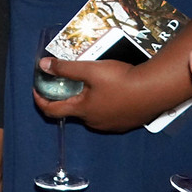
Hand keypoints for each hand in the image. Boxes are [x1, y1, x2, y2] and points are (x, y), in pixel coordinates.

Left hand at [35, 56, 168, 133]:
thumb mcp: (91, 69)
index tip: (36, 90)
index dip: (40, 100)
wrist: (155, 90)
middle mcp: (94, 122)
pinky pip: (108, 115)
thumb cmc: (122, 79)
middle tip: (69, 81)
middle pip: (73, 111)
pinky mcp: (126, 123)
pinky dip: (103, 105)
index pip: (52, 110)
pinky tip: (112, 92)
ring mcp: (111, 125)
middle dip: (67, 96)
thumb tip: (43, 65)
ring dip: (87, 101)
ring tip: (92, 84)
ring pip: (91, 113)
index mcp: (82, 110)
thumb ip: (66, 68)